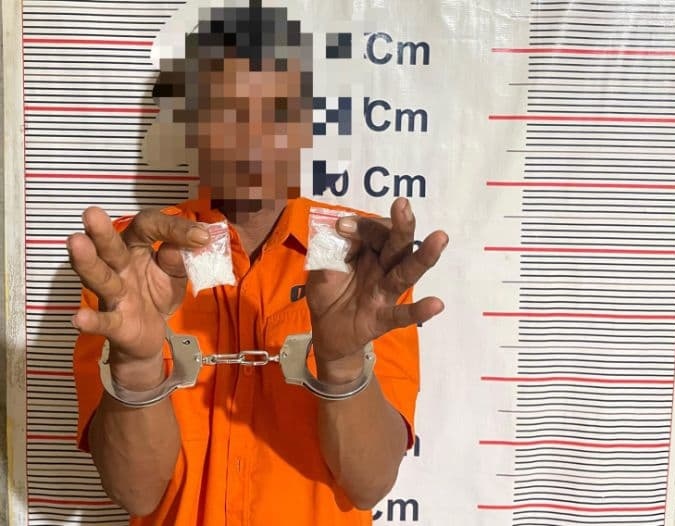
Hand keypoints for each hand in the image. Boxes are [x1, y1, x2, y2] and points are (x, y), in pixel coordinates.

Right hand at [67, 207, 208, 387]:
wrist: (152, 334)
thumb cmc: (158, 293)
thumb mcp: (177, 272)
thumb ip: (181, 257)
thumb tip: (194, 241)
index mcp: (137, 247)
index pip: (149, 226)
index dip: (173, 228)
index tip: (201, 237)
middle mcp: (120, 266)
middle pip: (111, 247)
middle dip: (102, 232)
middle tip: (92, 213)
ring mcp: (115, 294)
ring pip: (100, 277)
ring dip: (88, 262)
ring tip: (76, 242)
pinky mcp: (116, 322)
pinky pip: (104, 321)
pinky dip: (92, 320)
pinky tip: (80, 319)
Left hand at [305, 197, 447, 382]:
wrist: (326, 332)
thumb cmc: (328, 292)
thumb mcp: (321, 267)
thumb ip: (328, 251)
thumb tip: (337, 233)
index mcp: (368, 251)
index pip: (374, 231)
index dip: (361, 226)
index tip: (341, 226)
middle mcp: (382, 267)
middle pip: (397, 244)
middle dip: (401, 225)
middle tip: (402, 204)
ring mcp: (384, 292)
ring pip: (406, 272)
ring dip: (423, 256)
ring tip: (440, 237)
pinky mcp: (382, 318)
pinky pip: (401, 314)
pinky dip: (418, 311)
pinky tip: (436, 304)